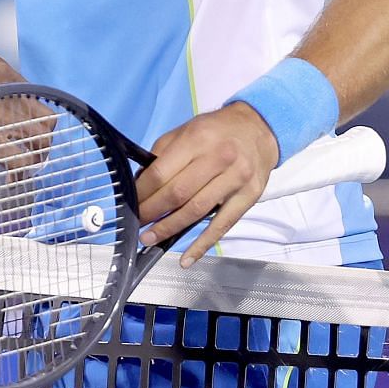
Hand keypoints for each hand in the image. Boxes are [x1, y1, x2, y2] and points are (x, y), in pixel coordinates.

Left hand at [133, 102, 279, 266]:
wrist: (258, 129)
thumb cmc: (217, 131)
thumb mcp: (187, 130)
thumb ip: (163, 153)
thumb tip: (141, 181)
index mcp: (197, 139)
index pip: (162, 172)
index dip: (143, 191)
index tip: (131, 202)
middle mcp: (218, 158)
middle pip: (178, 193)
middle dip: (152, 211)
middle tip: (137, 222)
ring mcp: (235, 179)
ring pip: (196, 210)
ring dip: (169, 228)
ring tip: (150, 238)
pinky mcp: (248, 197)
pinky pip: (222, 225)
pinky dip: (202, 244)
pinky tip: (187, 258)